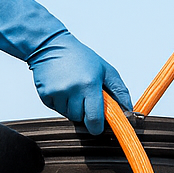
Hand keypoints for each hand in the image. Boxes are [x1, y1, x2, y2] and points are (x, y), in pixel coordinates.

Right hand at [0, 0, 132, 134]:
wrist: (51, 46)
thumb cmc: (80, 56)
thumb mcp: (105, 70)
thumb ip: (120, 91)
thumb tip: (128, 109)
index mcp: (89, 84)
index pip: (94, 119)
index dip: (97, 126)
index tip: (98, 126)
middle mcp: (72, 90)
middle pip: (81, 119)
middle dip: (85, 112)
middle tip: (85, 96)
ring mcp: (57, 93)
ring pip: (69, 115)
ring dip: (73, 108)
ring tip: (73, 89)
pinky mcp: (45, 95)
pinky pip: (56, 110)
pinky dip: (61, 103)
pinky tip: (62, 88)